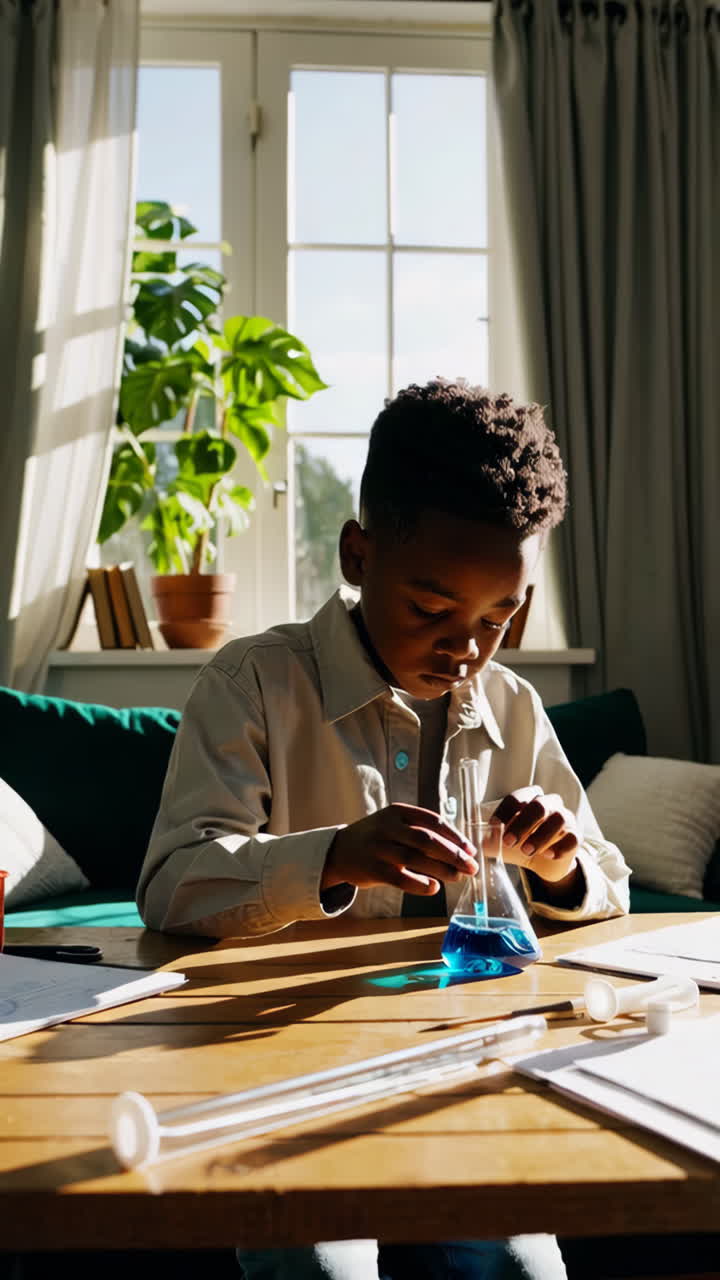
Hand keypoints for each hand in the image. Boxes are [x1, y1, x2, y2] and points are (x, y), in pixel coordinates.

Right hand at [322, 803, 478, 894]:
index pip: (433, 821)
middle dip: (453, 854)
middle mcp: (388, 827)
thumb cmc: (376, 838)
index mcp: (398, 812)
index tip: (471, 850)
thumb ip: (420, 832)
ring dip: (441, 869)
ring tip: (458, 877)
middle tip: (471, 866)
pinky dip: (419, 884)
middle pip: (427, 840)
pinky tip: (433, 888)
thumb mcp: (394, 825)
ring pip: (416, 858)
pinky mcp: (372, 869)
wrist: (338, 851)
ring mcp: (378, 848)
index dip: (455, 836)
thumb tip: (458, 851)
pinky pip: (400, 878)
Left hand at [492, 786, 579, 883]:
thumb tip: (474, 842)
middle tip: (508, 841)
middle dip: (522, 823)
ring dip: (540, 835)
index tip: (494, 826)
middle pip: (539, 805)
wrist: (544, 864)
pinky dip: (560, 846)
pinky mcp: (576, 837)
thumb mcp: (502, 843)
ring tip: (526, 850)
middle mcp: (550, 804)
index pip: (518, 798)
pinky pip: (573, 838)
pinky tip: (547, 855)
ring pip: (559, 818)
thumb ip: (489, 840)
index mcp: (529, 799)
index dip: (506, 810)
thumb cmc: (521, 844)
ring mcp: (566, 819)